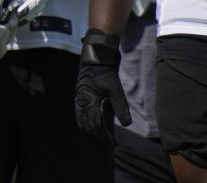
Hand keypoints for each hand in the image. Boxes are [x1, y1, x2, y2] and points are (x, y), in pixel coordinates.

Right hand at [74, 28, 131, 145]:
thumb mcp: (115, 87)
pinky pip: (80, 118)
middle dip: (98, 138)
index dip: (104, 136)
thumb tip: (127, 124)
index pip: (95, 125)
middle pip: (88, 127)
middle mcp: (82, 104)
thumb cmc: (106, 74)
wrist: (95, 60)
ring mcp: (79, 103)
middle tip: (108, 146)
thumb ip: (120, 105)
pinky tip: (92, 132)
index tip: (112, 144)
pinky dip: (86, 127)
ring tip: (101, 143)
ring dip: (91, 135)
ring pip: (82, 124)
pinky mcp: (80, 101)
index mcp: (89, 102)